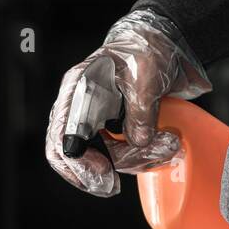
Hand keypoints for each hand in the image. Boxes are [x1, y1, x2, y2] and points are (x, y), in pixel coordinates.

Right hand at [45, 10, 209, 197]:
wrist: (162, 44)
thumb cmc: (147, 49)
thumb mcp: (146, 75)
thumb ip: (141, 109)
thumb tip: (139, 140)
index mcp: (79, 89)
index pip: (63, 137)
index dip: (79, 163)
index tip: (104, 173)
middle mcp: (80, 107)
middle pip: (74, 155)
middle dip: (97, 173)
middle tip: (116, 184)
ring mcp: (95, 120)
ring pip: (101, 157)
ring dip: (133, 160)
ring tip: (165, 147)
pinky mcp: (112, 129)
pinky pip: (116, 154)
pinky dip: (137, 157)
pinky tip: (158, 148)